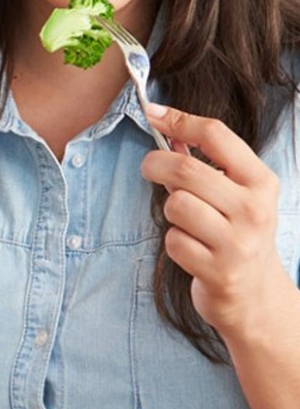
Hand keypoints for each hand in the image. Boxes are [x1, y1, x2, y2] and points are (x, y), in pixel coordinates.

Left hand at [141, 104, 288, 340]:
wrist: (256, 296)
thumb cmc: (238, 234)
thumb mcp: (235, 193)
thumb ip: (205, 161)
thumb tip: (166, 123)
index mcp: (260, 182)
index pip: (216, 135)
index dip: (178, 119)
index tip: (152, 112)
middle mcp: (253, 210)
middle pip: (187, 170)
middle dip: (156, 164)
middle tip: (149, 167)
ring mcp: (238, 243)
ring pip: (177, 205)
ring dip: (171, 210)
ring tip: (186, 221)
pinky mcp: (218, 272)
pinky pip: (174, 241)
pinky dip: (175, 242)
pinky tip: (192, 249)